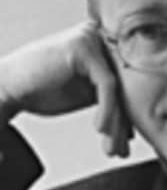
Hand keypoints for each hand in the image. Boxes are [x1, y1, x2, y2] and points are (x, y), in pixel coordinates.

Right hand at [0, 21, 131, 156]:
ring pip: (117, 87)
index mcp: (104, 46)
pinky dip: (107, 109)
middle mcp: (102, 38)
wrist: (5, 86)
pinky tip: (100, 129)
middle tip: (120, 151)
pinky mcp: (84, 47)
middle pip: (122, 85)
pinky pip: (106, 84)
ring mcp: (93, 39)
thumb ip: (109, 101)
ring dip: (115, 122)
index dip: (126, 115)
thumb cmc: (41, 89)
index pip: (124, 83)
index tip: (126, 142)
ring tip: (111, 148)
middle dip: (122, 122)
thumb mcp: (84, 95)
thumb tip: (132, 127)